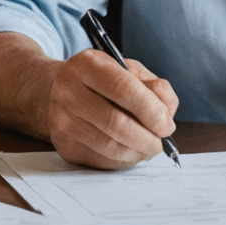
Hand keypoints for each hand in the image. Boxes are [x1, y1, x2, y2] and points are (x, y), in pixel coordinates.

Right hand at [46, 50, 178, 168]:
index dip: (151, 111)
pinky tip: (132, 151)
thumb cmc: (103, 81)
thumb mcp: (129, 70)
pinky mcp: (65, 146)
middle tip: (162, 142)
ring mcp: (62, 121)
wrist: (58, 91)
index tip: (167, 125)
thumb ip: (155, 87)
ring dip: (138, 152)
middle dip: (148, 138)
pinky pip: (102, 160)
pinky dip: (124, 160)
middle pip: (116, 123)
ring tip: (150, 147)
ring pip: (110, 146)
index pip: (123, 89)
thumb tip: (167, 116)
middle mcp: (68, 92)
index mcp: (87, 64)